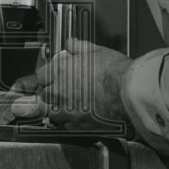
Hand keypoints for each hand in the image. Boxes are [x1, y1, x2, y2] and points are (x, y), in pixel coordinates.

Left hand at [10, 38, 133, 128]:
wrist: (128, 92)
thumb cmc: (114, 71)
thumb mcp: (95, 51)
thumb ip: (78, 47)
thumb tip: (70, 44)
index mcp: (60, 71)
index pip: (41, 75)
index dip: (48, 75)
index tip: (55, 75)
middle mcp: (60, 92)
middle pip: (44, 95)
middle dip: (51, 92)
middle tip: (63, 89)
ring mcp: (67, 110)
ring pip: (52, 112)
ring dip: (58, 108)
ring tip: (71, 103)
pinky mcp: (78, 125)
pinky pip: (66, 125)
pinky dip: (70, 121)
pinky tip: (80, 114)